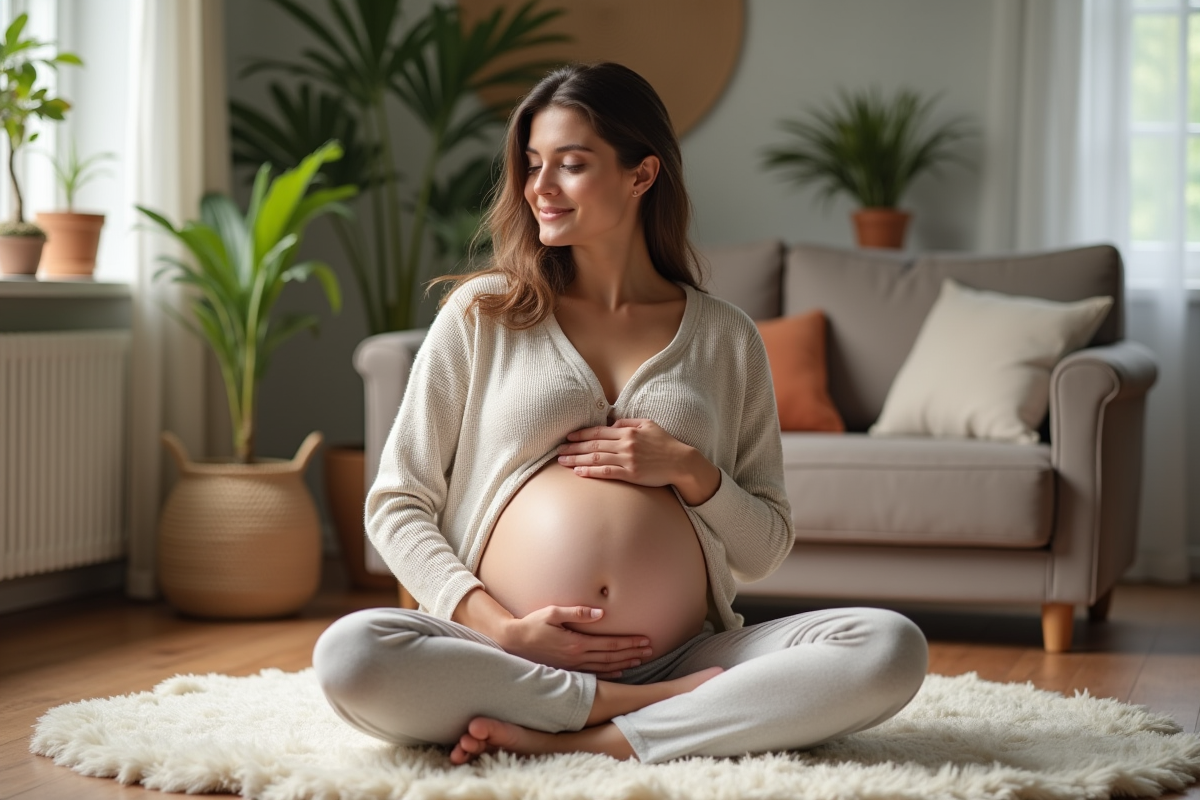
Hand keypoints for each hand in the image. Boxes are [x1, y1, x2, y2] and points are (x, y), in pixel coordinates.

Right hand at [499, 605, 652, 677]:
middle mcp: (577, 657)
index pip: (610, 644)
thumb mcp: (552, 613)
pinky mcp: (568, 670)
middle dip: (632, 652)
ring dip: (624, 663)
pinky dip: (609, 673)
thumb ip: (577, 612)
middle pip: (611, 657)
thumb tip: (601, 613)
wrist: (513, 642)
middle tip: (650, 650)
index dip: (629, 642)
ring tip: (641, 659)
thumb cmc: (532, 624)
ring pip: (605, 667)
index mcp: (576, 642)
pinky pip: (593, 673)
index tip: (645, 640)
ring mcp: (573, 666)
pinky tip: (620, 671)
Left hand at [557, 418, 720, 504]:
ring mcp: (628, 460)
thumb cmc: (665, 443)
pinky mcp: (631, 474)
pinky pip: (606, 472)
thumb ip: (628, 423)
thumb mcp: (648, 425)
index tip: (567, 436)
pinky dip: (591, 471)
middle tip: (558, 450)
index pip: (598, 431)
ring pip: (596, 458)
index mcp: (628, 432)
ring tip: (562, 462)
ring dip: (577, 459)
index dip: (581, 434)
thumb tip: (611, 423)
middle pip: (593, 445)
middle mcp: (625, 445)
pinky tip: (579, 472)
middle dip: (573, 447)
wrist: (681, 462)